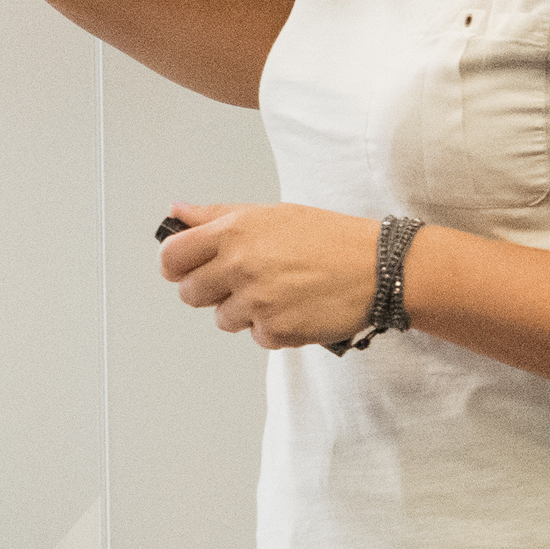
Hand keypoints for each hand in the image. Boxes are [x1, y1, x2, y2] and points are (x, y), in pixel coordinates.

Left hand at [158, 202, 393, 350]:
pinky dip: (272, 327)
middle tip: (243, 280)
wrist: (377, 267)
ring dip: (244, 310)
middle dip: (210, 290)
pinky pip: (256, 335)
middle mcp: (240, 266)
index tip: (186, 268)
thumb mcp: (271, 214)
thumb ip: (217, 216)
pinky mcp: (275, 331)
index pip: (172, 256)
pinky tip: (295, 307)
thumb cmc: (328, 238)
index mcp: (234, 232)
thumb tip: (177, 213)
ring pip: (222, 319)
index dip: (175, 265)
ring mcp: (256, 301)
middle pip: (190, 293)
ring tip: (278, 291)